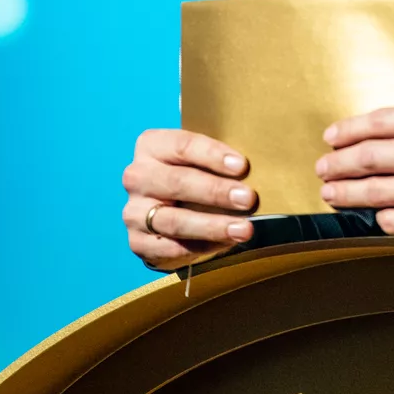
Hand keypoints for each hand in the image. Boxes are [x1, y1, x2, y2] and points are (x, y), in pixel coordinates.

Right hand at [122, 129, 257, 270]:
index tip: (242, 166)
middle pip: (178, 182)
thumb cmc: (192, 174)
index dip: (213, 155)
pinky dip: (201, 247)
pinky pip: (170, 247)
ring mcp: (133, 211)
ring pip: (174, 220)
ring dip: (212, 226)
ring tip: (244, 230)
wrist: (164, 208)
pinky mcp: (136, 241)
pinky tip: (224, 244)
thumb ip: (220, 160)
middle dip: (216, 192)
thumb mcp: (200, 159)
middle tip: (248, 199)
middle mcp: (137, 176)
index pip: (183, 146)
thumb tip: (260, 166)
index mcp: (151, 145)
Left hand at [315, 103, 393, 249]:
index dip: (347, 131)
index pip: (379, 122)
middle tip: (323, 169)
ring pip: (374, 190)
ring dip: (345, 192)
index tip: (330, 138)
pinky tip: (372, 214)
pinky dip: (377, 216)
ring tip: (331, 192)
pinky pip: (391, 219)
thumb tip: (359, 138)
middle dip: (337, 164)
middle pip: (369, 156)